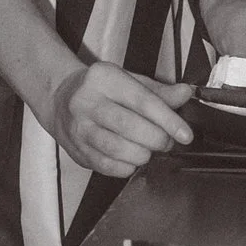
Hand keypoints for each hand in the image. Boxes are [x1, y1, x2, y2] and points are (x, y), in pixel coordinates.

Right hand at [47, 59, 195, 177]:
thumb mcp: (128, 80)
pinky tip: (131, 158)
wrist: (60, 98)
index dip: (169, 120)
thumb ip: (158, 91)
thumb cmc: (100, 89)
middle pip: (131, 127)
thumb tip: (185, 94)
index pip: (143, 101)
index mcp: (105, 79)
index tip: (185, 134)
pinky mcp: (76, 150)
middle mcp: (87, 102)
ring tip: (148, 150)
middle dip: (157, 139)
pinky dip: (126, 166)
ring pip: (118, 149)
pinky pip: (106, 165)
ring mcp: (79, 128)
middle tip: (166, 142)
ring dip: (142, 154)